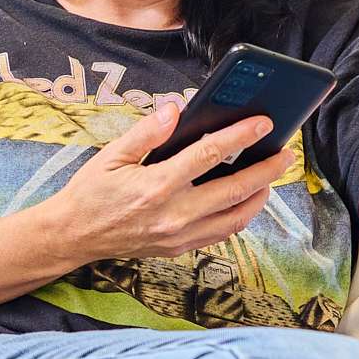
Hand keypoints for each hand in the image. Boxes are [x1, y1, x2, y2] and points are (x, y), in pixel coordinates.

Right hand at [40, 102, 294, 262]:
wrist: (74, 236)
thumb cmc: (91, 192)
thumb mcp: (111, 155)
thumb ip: (146, 132)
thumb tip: (176, 109)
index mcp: (156, 186)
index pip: (210, 155)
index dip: (241, 136)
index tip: (264, 123)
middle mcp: (173, 214)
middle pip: (235, 190)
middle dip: (266, 170)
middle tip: (285, 154)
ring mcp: (179, 235)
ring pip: (235, 218)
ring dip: (258, 197)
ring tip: (269, 177)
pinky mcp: (179, 248)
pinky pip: (221, 233)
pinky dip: (239, 215)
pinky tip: (244, 199)